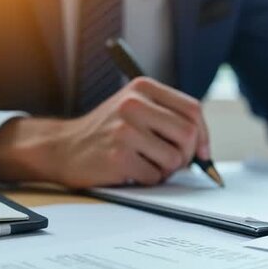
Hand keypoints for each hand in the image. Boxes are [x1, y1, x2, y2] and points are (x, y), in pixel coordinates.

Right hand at [0, 77, 209, 187]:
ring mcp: (124, 130)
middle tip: (173, 163)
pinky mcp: (118, 157)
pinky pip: (155, 176)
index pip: (192, 109)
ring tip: (147, 164)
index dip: (204, 135)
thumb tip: (204, 148)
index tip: (203, 152)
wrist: (63, 148)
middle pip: (188, 134)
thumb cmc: (107, 132)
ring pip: (174, 159)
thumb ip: (168, 117)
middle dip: (187, 155)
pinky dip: (149, 180)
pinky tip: (132, 172)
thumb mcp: (135, 109)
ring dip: (167, 170)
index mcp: (142, 88)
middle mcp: (133, 104)